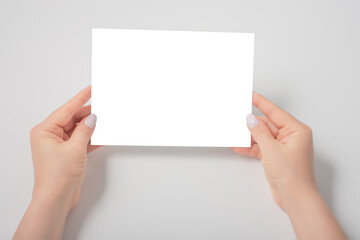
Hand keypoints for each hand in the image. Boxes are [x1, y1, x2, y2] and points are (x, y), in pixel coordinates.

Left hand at [14, 86, 98, 239]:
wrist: (56, 199)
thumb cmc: (58, 176)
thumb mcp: (75, 148)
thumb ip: (85, 130)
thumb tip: (92, 118)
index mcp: (45, 131)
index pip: (66, 110)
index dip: (80, 99)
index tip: (90, 89)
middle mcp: (50, 136)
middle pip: (72, 119)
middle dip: (87, 114)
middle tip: (102, 106)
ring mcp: (59, 146)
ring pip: (77, 130)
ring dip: (90, 127)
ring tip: (104, 120)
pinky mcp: (67, 154)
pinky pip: (80, 141)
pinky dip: (90, 139)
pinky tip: (101, 136)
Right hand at [233, 92, 314, 210]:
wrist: (295, 198)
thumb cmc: (293, 176)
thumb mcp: (271, 150)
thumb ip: (259, 132)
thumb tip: (251, 119)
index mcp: (296, 130)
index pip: (275, 112)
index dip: (261, 103)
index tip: (250, 95)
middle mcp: (291, 136)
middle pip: (267, 124)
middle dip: (251, 124)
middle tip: (236, 118)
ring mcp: (283, 146)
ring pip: (262, 136)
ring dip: (249, 136)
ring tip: (234, 133)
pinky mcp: (276, 156)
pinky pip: (261, 146)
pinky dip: (251, 147)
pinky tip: (238, 146)